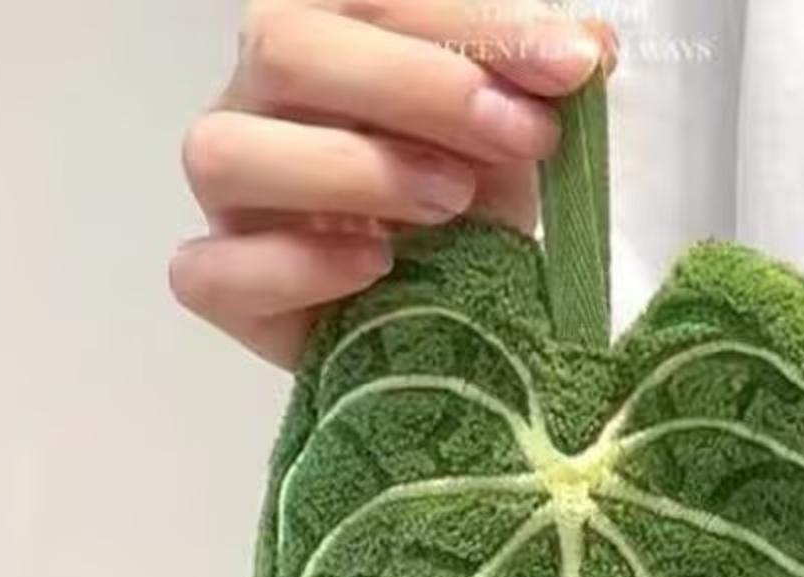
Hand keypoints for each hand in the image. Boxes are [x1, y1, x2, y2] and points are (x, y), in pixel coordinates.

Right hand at [172, 1, 611, 366]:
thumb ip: (539, 84)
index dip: (475, 21)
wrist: (443, 319)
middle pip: (286, 47)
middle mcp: (256, 99)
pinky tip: (375, 268)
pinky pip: (212, 270)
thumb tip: (591, 46)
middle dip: (420, 85)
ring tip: (450, 204)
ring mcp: (230, 197)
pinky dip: (294, 267)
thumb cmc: (464, 207)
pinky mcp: (223, 288)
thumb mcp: (513, 136)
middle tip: (518, 135)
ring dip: (353, 170)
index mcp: (322, 32)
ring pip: (228, 151)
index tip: (572, 66)